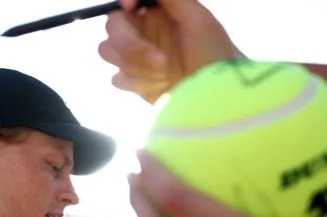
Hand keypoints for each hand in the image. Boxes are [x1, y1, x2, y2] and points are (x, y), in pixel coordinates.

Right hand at [99, 0, 239, 102]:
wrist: (217, 96)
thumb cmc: (215, 54)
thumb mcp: (199, 20)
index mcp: (156, 11)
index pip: (126, 2)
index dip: (124, 1)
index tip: (131, 7)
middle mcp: (142, 31)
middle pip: (113, 26)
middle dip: (132, 45)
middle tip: (161, 61)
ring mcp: (135, 57)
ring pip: (108, 51)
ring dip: (135, 65)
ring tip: (166, 74)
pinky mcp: (134, 82)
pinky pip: (117, 79)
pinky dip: (138, 83)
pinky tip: (162, 86)